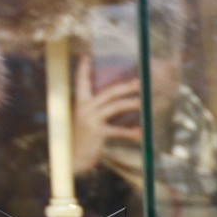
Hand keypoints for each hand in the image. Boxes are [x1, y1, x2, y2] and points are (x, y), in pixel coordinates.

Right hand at [72, 55, 142, 176]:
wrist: (72, 160)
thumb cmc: (81, 140)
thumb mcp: (85, 121)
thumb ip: (95, 111)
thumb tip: (114, 102)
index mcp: (80, 103)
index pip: (80, 82)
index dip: (83, 69)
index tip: (86, 56)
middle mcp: (84, 108)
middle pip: (108, 92)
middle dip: (125, 86)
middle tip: (139, 82)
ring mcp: (90, 119)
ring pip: (115, 106)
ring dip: (132, 104)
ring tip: (144, 103)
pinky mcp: (97, 132)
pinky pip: (117, 130)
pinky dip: (130, 132)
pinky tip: (140, 132)